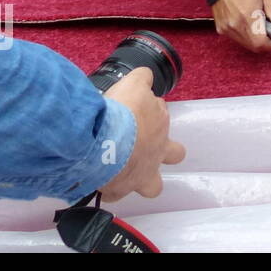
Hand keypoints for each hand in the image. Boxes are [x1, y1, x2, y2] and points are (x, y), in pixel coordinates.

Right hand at [100, 67, 185, 200]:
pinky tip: (96, 181)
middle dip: (163, 153)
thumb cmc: (123, 113)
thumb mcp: (133, 86)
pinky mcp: (118, 191)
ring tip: (123, 173)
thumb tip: (144, 75)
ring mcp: (140, 177)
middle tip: (142, 148)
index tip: (133, 114)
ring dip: (138, 179)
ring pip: (152, 187)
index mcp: (161, 126)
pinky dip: (107, 189)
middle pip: (174, 156)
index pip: (162, 118)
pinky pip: (112, 194)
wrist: (105, 142)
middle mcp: (157, 154)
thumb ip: (141, 80)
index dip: (150, 115)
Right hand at [211, 0, 270, 52]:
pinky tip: (247, 21)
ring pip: (245, 44)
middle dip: (265, 42)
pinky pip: (237, 38)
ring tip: (258, 22)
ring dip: (255, 38)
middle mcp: (235, 27)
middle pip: (254, 47)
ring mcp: (226, 29)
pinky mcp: (220, 28)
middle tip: (270, 29)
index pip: (261, 44)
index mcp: (248, 18)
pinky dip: (245, 34)